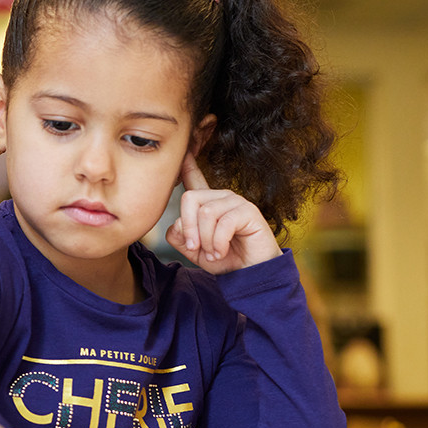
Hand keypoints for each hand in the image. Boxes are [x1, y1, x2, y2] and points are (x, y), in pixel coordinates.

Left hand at [165, 154, 280, 273]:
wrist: (251, 275)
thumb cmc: (225, 260)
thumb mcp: (195, 251)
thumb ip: (180, 237)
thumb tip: (176, 225)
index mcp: (208, 204)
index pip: (194, 179)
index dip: (186, 166)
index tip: (182, 152)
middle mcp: (221, 198)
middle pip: (190, 199)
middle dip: (188, 228)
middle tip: (195, 248)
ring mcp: (236, 202)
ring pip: (205, 213)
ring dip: (206, 240)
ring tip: (214, 253)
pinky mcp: (249, 211)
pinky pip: (223, 223)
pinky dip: (218, 243)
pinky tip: (221, 252)